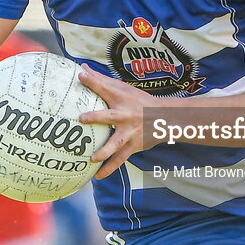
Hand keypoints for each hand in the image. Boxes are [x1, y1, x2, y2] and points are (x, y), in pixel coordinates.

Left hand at [77, 64, 156, 179]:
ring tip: (92, 158)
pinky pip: (119, 159)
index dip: (93, 81)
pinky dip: (109, 169)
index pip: (105, 88)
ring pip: (116, 144)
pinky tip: (97, 176)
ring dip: (104, 151)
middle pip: (110, 117)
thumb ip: (101, 80)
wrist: (164, 118)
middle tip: (82, 119)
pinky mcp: (132, 146)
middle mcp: (125, 115)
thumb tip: (82, 68)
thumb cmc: (138, 100)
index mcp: (121, 99)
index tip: (80, 76)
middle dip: (96, 117)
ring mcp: (129, 133)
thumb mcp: (123, 88)